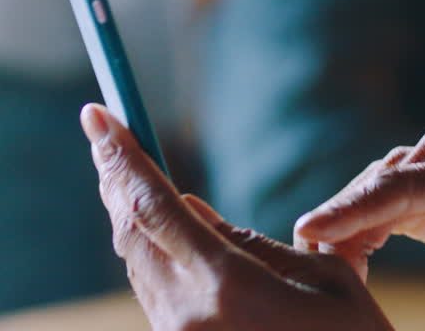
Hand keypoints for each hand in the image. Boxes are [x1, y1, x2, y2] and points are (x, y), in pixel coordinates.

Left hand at [80, 104, 391, 330]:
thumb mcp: (326, 278)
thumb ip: (251, 242)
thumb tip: (191, 209)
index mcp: (228, 287)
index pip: (152, 205)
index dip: (120, 156)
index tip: (97, 114)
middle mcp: (188, 318)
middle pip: (130, 233)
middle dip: (115, 178)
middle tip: (106, 132)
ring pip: (137, 265)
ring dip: (130, 215)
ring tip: (124, 170)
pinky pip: (154, 295)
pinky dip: (150, 253)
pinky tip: (158, 231)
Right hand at [294, 131, 424, 330]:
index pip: (405, 188)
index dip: (355, 208)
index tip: (309, 228)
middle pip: (374, 188)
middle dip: (338, 232)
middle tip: (323, 286)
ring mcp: (422, 159)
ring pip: (364, 192)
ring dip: (341, 234)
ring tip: (339, 285)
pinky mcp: (408, 174)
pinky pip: (366, 198)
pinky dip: (349, 230)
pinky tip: (349, 267)